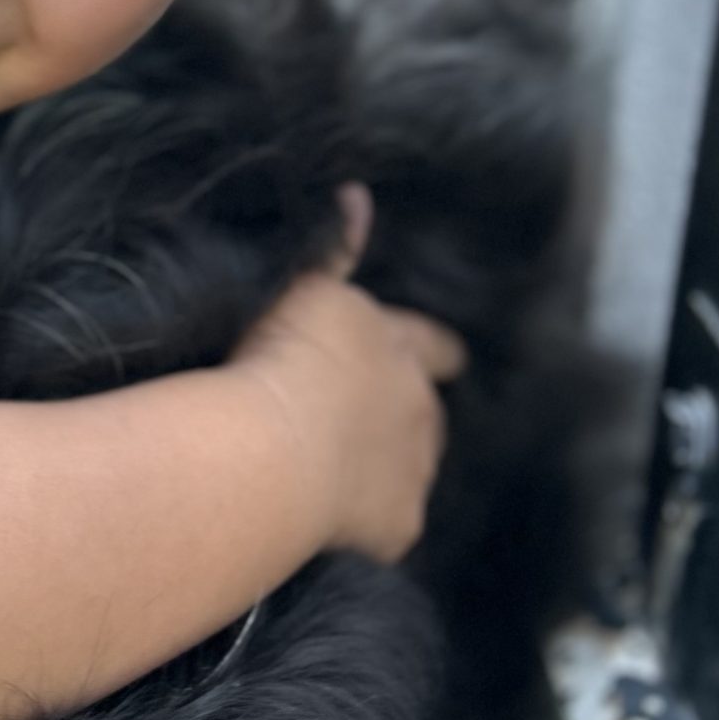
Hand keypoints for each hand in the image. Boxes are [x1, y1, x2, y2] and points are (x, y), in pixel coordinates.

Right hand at [229, 185, 466, 563]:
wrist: (271, 449)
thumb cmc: (278, 357)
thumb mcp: (303, 289)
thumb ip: (333, 246)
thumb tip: (356, 195)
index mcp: (395, 346)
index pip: (430, 343)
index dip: (434, 348)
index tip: (446, 355)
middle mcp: (417, 407)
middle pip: (426, 409)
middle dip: (408, 412)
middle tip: (374, 420)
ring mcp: (412, 471)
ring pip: (411, 467)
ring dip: (385, 467)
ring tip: (340, 474)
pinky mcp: (396, 525)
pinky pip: (383, 524)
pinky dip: (361, 522)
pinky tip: (328, 524)